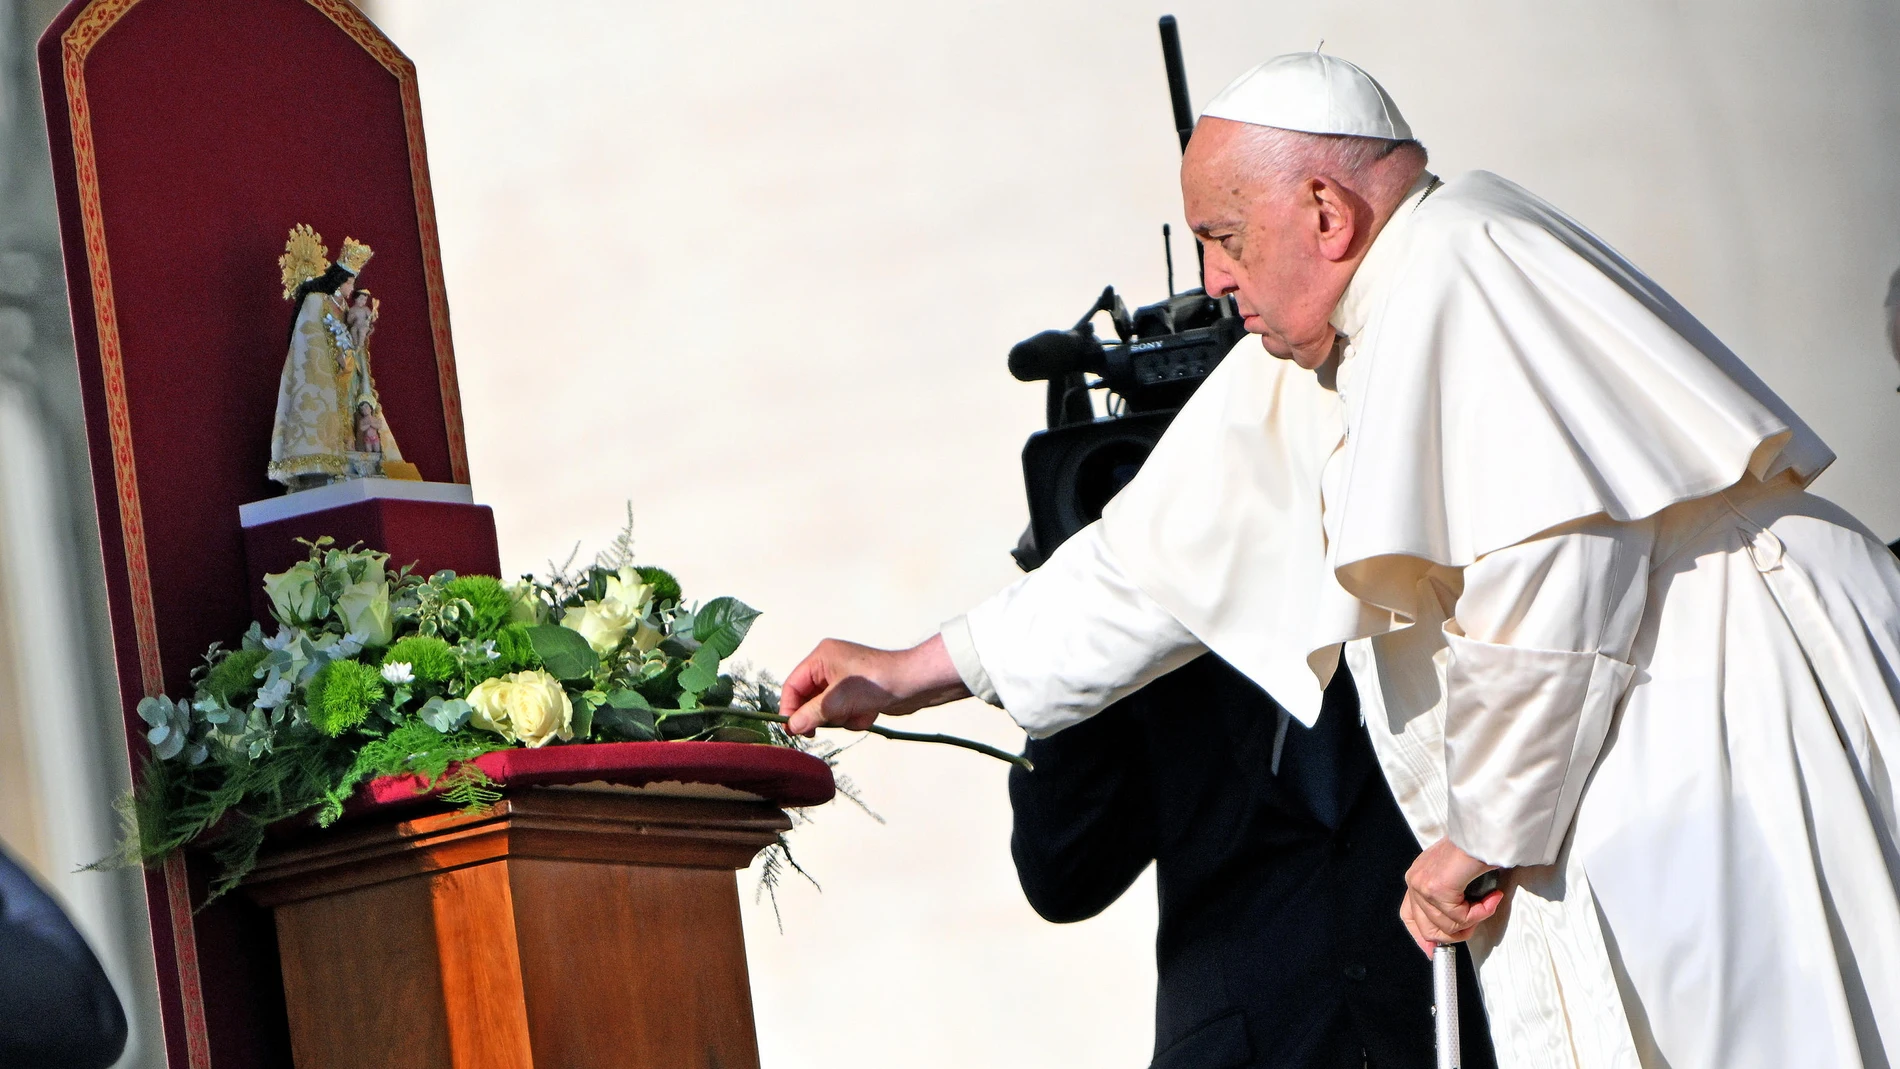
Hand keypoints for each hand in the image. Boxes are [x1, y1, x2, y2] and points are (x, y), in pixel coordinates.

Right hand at [781, 634, 970, 734]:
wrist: (914, 684)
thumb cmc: (877, 682)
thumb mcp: (838, 700)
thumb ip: (811, 714)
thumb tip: (792, 727)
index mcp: (821, 657)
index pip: (793, 685)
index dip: (789, 709)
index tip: (791, 730)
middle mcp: (830, 665)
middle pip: (809, 699)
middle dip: (823, 714)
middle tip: (828, 724)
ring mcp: (845, 680)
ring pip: (827, 710)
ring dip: (842, 717)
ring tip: (858, 711)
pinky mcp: (858, 693)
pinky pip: (844, 712)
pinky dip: (855, 717)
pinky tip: (870, 712)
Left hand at [1400, 837, 1504, 955]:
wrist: (1485, 831)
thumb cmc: (1477, 849)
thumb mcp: (1457, 878)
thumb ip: (1450, 903)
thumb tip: (1448, 934)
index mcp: (1418, 878)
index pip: (1409, 916)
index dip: (1422, 937)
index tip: (1434, 951)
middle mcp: (1415, 880)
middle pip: (1428, 928)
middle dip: (1457, 933)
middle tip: (1475, 924)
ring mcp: (1423, 884)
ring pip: (1448, 925)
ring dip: (1475, 919)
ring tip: (1489, 902)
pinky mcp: (1437, 888)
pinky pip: (1461, 917)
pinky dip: (1481, 912)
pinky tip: (1492, 898)